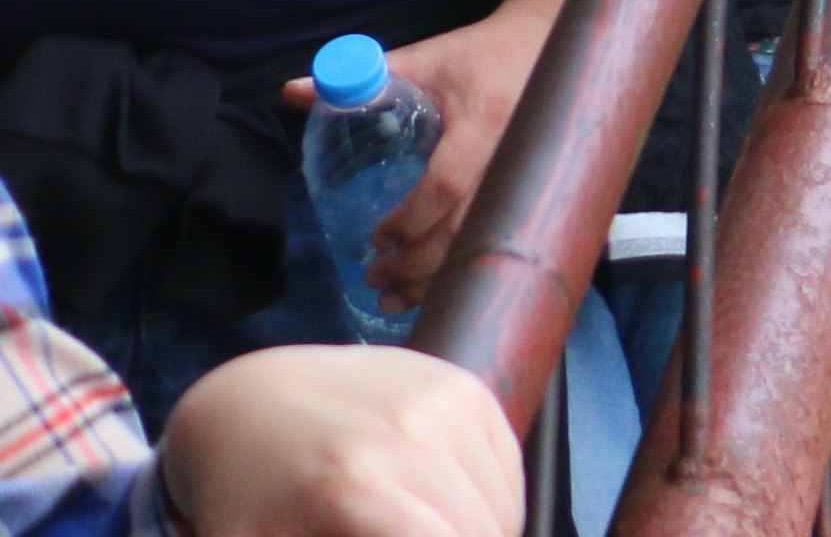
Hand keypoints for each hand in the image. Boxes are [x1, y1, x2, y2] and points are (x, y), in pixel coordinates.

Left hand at [154, 345, 523, 536]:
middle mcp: (408, 432)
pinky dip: (488, 507)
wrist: (247, 399)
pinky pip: (506, 472)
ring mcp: (442, 402)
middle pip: (478, 533)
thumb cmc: (244, 498)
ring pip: (500, 511)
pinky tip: (438, 511)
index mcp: (352, 484)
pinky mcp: (463, 388)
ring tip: (419, 536)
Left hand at [281, 3, 547, 307]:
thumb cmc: (480, 56)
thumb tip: (292, 92)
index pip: (447, 183)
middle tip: (376, 278)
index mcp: (485, 119)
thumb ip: (360, 78)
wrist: (553, 45)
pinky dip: (467, 269)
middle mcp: (515, 153)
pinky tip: (436, 288)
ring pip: (487, 243)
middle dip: (418, 262)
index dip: (410, 219)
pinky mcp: (541, 190)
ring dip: (439, 276)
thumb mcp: (424, 60)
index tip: (375, 239)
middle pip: (468, 226)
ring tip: (394, 297)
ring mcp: (535, 175)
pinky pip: (504, 242)